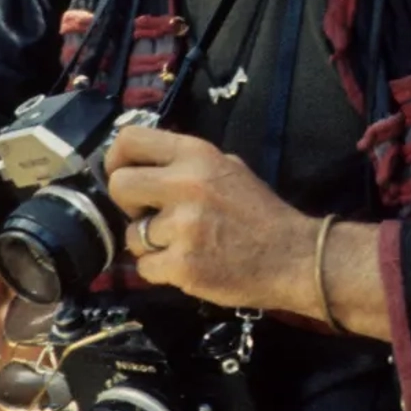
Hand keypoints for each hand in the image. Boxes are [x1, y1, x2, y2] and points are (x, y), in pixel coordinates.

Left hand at [105, 127, 311, 311]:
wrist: (293, 257)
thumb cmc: (260, 213)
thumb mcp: (229, 167)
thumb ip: (187, 164)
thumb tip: (144, 165)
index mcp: (196, 155)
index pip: (130, 139)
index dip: (117, 159)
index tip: (124, 175)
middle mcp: (185, 184)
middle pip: (119, 185)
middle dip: (127, 205)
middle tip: (148, 215)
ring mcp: (183, 227)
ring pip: (132, 235)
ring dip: (149, 244)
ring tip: (180, 245)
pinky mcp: (182, 265)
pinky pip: (145, 268)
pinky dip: (161, 271)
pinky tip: (185, 265)